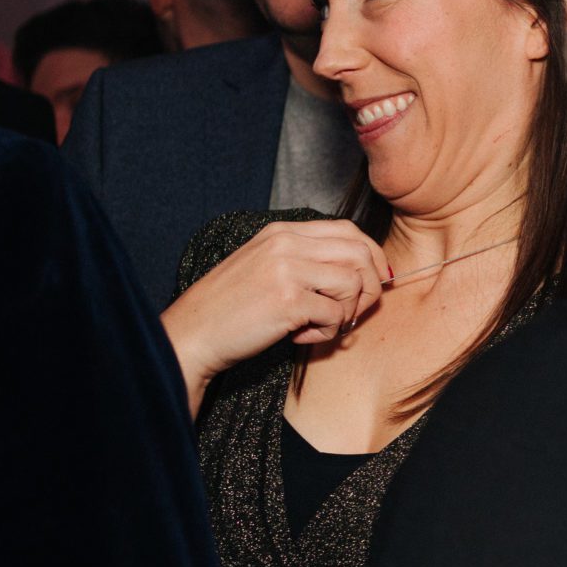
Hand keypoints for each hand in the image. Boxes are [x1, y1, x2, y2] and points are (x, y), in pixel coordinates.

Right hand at [160, 220, 388, 409]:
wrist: (192, 333)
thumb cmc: (231, 307)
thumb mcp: (265, 265)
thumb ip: (305, 259)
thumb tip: (361, 270)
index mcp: (282, 231)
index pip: (349, 230)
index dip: (372, 257)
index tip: (375, 282)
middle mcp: (286, 243)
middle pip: (360, 253)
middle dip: (369, 288)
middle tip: (351, 314)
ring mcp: (286, 269)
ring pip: (353, 284)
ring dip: (345, 313)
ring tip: (317, 326)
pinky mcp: (287, 300)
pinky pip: (335, 315)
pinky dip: (325, 333)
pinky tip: (299, 337)